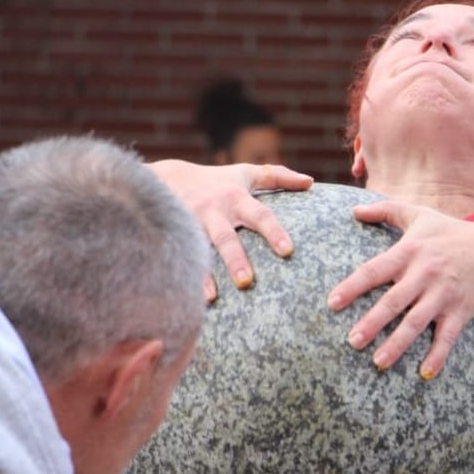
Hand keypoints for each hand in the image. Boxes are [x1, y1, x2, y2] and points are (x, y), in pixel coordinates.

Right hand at [147, 160, 312, 288]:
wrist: (163, 178)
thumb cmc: (215, 181)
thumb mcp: (245, 173)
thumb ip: (278, 177)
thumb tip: (310, 181)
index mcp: (235, 199)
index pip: (259, 215)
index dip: (273, 232)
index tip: (287, 251)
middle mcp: (213, 213)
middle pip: (225, 237)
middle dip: (235, 259)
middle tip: (247, 281)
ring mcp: (190, 226)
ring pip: (198, 250)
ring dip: (204, 274)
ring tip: (211, 297)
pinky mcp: (173, 237)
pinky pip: (178, 259)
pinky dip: (184, 278)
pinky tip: (191, 299)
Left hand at [327, 200, 473, 378]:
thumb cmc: (453, 232)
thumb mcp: (420, 215)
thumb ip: (385, 210)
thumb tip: (353, 209)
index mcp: (410, 252)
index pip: (375, 270)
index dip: (352, 286)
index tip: (332, 303)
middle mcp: (424, 274)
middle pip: (393, 302)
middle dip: (372, 323)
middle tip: (352, 342)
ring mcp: (444, 294)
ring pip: (416, 322)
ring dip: (397, 344)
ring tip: (379, 362)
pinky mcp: (462, 310)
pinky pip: (448, 336)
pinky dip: (438, 355)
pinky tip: (425, 373)